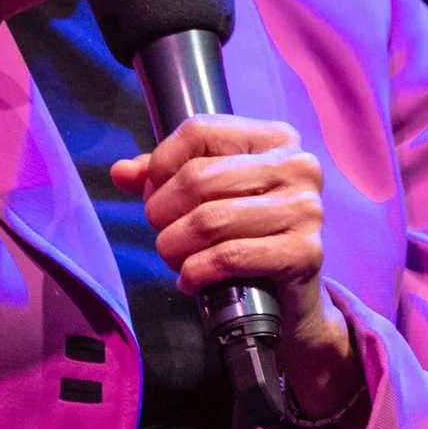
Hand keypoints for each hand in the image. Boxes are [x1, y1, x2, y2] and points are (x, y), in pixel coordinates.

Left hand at [111, 116, 365, 428]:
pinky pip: (229, 257)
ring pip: (209, 220)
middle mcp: (298, 166)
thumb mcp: (206, 195)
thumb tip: (121, 172)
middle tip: (161, 233)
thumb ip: (161, 177)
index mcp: (274, 138)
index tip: (152, 192)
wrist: (289, 297)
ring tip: (172, 258)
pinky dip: (196, 271)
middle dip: (162, 211)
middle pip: (198, 177)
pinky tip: (190, 279)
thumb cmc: (243, 234)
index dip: (160, 164)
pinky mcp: (306, 252)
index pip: (199, 131)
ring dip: (174, 246)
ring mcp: (306, 209)